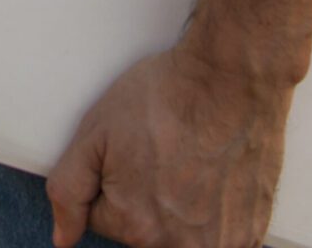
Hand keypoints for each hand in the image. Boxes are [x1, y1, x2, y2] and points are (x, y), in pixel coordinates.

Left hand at [46, 42, 290, 247]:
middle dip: (144, 197)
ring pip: (180, 234)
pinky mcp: (249, 235)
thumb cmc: (164, 99)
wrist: (229, 80)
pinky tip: (216, 178)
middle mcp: (178, 247)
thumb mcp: (94, 133)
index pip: (103, 217)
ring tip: (190, 163)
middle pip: (143, 230)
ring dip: (181, 208)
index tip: (131, 150)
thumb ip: (69, 191)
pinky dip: (214, 213)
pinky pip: (218, 235)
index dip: (110, 178)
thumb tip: (62, 238)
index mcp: (135, 226)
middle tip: (161, 154)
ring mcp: (220, 244)